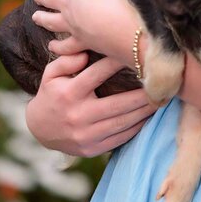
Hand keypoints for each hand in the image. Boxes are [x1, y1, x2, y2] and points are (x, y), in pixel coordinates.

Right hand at [25, 51, 158, 155]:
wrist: (39, 130)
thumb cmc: (51, 94)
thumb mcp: (51, 74)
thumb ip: (66, 60)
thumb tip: (84, 52)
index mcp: (69, 94)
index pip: (97, 75)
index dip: (117, 63)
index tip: (136, 54)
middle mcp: (78, 116)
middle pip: (118, 104)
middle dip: (142, 95)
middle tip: (160, 84)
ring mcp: (86, 135)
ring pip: (122, 123)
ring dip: (144, 112)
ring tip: (161, 100)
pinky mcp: (92, 149)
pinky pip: (120, 138)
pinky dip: (136, 128)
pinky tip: (148, 117)